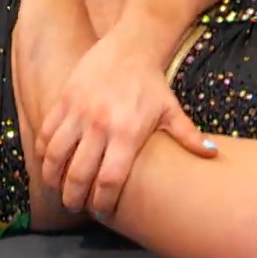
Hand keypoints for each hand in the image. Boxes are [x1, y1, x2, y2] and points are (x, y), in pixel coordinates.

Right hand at [38, 29, 215, 216]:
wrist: (130, 46)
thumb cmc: (152, 83)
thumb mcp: (171, 110)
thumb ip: (188, 136)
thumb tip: (213, 155)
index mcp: (127, 134)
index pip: (109, 180)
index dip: (102, 201)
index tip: (101, 210)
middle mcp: (100, 125)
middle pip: (79, 174)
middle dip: (74, 197)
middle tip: (75, 206)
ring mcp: (79, 112)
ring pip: (56, 155)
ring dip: (53, 177)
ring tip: (57, 188)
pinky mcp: (64, 100)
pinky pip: (46, 132)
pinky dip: (43, 152)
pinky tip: (47, 162)